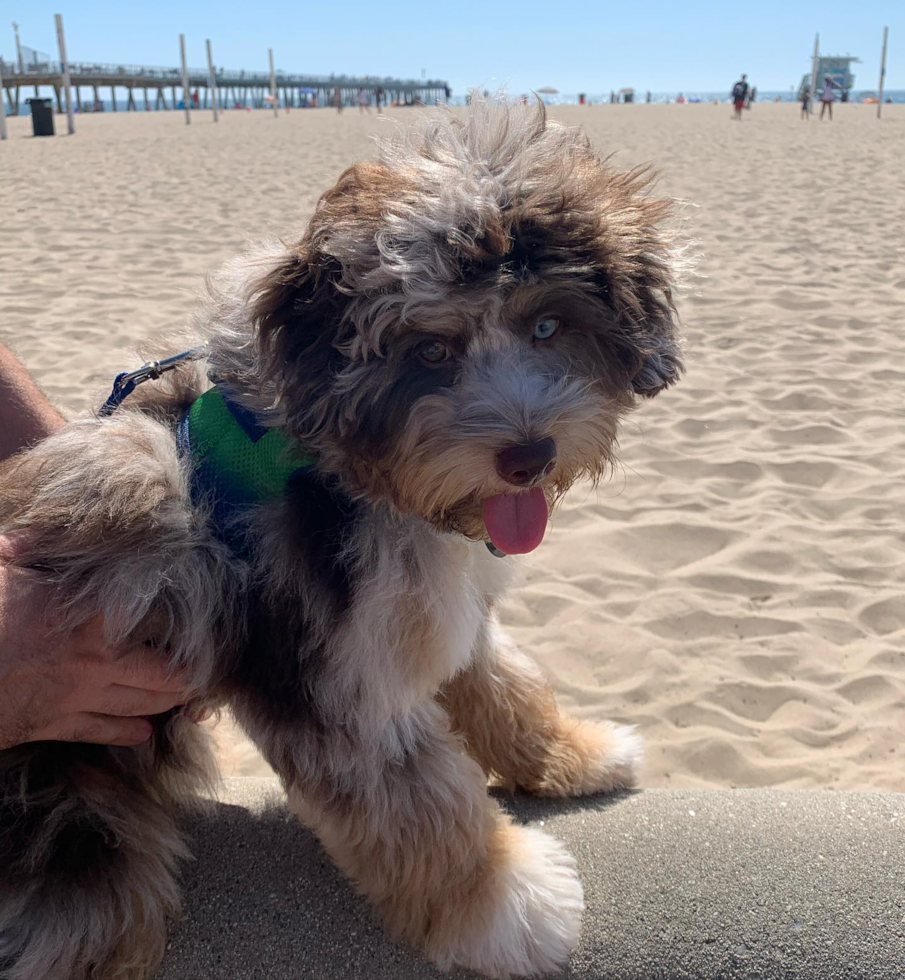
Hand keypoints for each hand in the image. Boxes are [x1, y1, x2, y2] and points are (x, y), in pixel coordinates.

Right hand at [0, 534, 190, 749]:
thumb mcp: (0, 568)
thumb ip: (19, 551)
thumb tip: (19, 540)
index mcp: (93, 615)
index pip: (160, 619)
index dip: (184, 621)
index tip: (198, 616)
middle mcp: (97, 659)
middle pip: (166, 673)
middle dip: (188, 674)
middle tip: (200, 669)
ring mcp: (79, 696)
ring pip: (142, 705)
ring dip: (167, 702)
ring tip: (183, 696)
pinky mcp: (55, 725)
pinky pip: (103, 733)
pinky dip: (128, 733)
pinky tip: (144, 733)